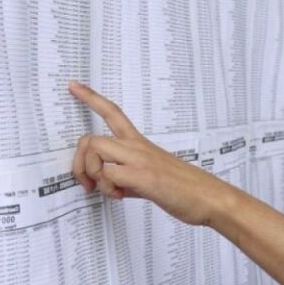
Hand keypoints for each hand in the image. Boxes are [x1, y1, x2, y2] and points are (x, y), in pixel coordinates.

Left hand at [69, 81, 226, 225]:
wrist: (210, 198)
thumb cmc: (187, 189)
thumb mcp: (153, 177)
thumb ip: (130, 177)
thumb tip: (112, 185)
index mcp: (141, 145)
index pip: (113, 113)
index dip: (91, 98)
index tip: (74, 87)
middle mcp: (138, 148)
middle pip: (92, 138)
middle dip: (79, 163)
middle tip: (87, 183)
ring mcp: (140, 160)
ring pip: (95, 151)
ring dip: (94, 175)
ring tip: (111, 191)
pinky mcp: (142, 176)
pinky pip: (108, 175)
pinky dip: (108, 189)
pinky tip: (123, 196)